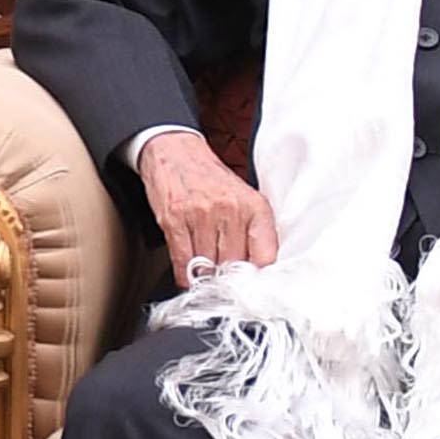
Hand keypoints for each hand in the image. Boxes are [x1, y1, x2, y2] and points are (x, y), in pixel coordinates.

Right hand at [132, 132, 278, 289]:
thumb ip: (255, 232)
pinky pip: (183, 262)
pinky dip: (185, 275)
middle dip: (227, 277)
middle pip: (233, 266)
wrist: (175, 152)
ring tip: (205, 273)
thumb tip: (257, 272)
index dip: (256, 278)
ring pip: (208, 267)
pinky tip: (189, 274)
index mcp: (254, 206)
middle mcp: (230, 209)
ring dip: (205, 277)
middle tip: (222, 280)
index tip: (250, 286)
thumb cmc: (210, 180)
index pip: (264, 257)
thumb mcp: (245, 198)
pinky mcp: (174, 220)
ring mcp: (201, 214)